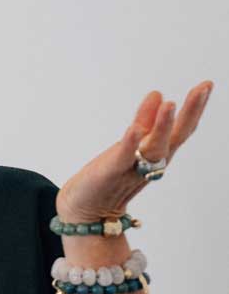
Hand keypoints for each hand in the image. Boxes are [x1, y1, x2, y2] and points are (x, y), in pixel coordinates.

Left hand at [55, 80, 213, 221]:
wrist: (85, 208)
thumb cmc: (108, 176)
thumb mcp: (130, 143)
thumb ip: (144, 121)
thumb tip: (158, 94)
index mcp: (157, 154)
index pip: (181, 129)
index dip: (195, 108)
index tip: (207, 85)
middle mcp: (150, 162)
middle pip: (176, 136)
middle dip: (191, 112)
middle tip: (203, 88)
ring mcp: (133, 168)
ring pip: (155, 147)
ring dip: (163, 126)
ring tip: (171, 104)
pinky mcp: (111, 172)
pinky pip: (124, 157)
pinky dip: (130, 143)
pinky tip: (135, 129)